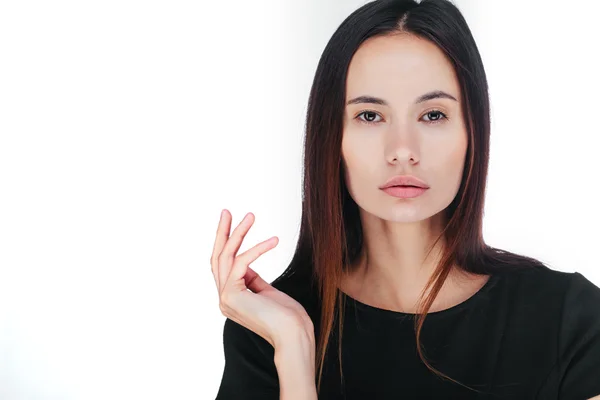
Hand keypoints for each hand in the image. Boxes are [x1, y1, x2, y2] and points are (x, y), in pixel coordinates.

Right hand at [211, 210, 313, 348]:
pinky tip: (274, 241)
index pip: (224, 266)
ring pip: (226, 257)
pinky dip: (257, 249)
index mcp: (231, 299)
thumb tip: (247, 264)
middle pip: (218, 258)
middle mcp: (223, 299)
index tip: (234, 223)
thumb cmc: (287, 317)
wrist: (294, 335)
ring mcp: (225, 298)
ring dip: (238, 233)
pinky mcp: (231, 296)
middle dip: (222, 233)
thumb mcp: (267, 292)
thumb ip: (253, 279)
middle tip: (226, 211)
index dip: (227, 243)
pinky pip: (241, 263)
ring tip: (251, 216)